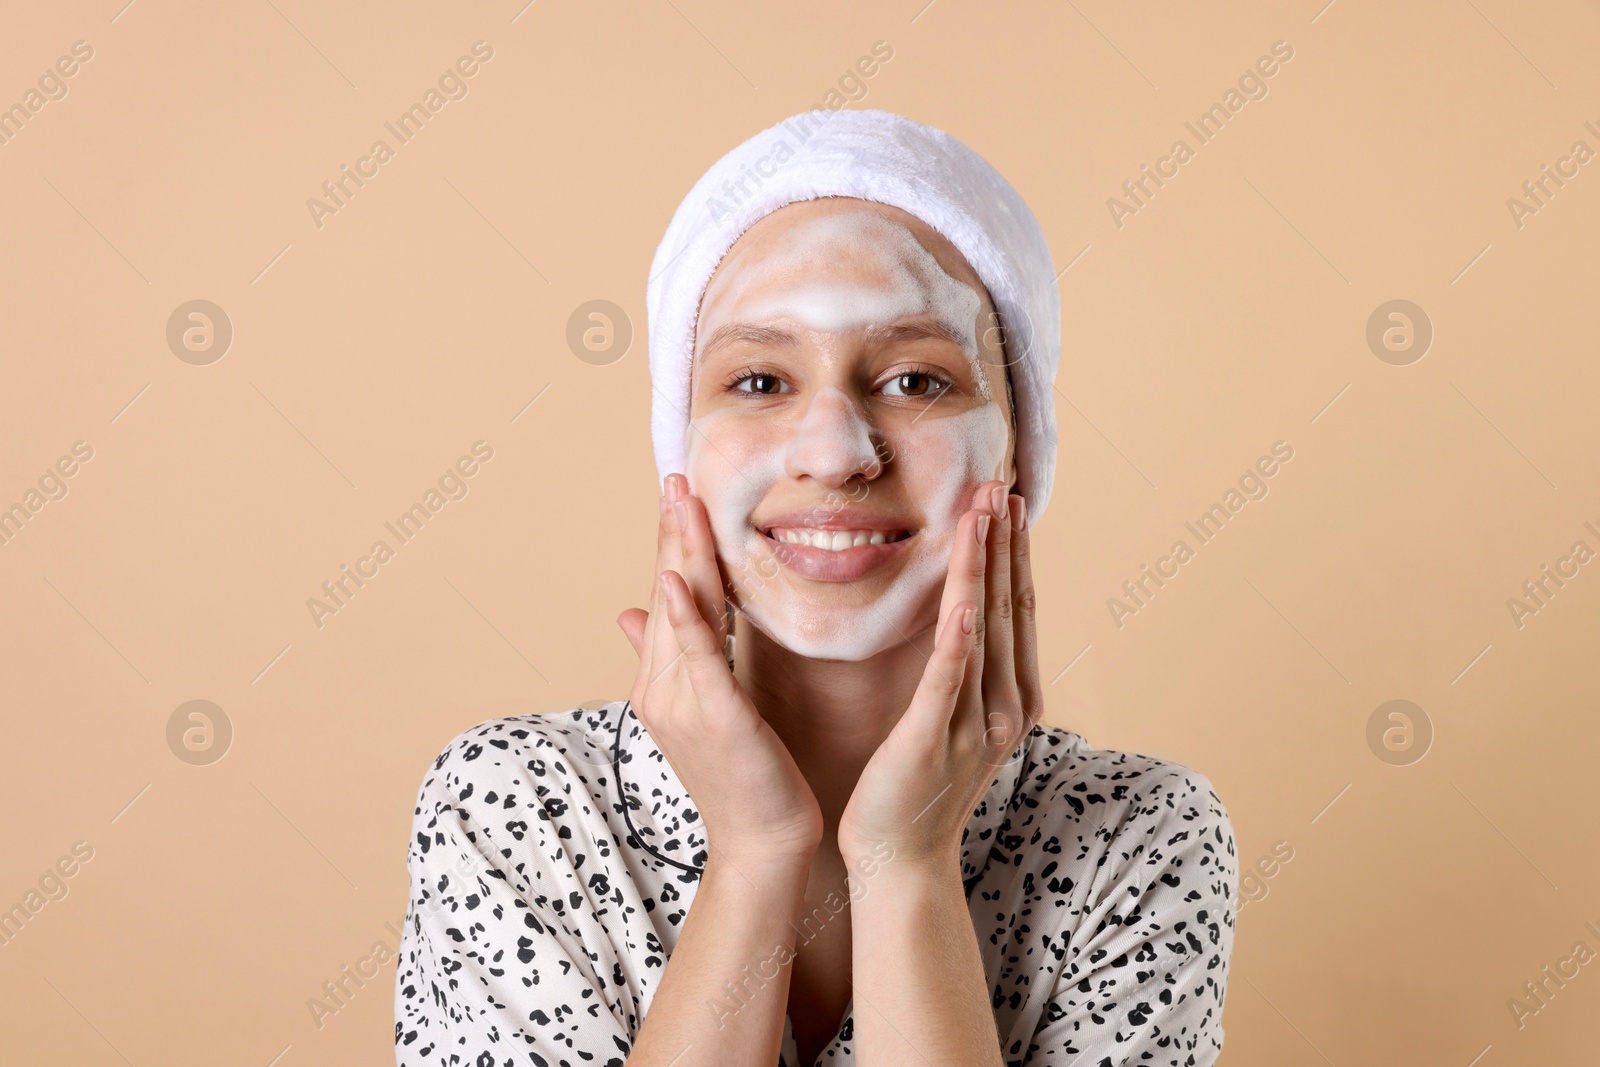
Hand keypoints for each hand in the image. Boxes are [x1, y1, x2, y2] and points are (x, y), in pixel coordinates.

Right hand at [618, 473, 823, 869]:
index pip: (667, 597)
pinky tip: (682, 578)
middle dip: (673, 533)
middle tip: (675, 476)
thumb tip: (629, 611)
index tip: (676, 493)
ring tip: (681, 502)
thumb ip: (667, 656)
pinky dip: (687, 615)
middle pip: (669, 594)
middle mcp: (659, 686)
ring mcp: (680, 702)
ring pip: (683, 613)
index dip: (671, 543)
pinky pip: (699, 656)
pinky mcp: (713, 716)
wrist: (761, 841)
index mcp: (658, 681)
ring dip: (683, 553)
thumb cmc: (743, 776)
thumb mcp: (701, 708)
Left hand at [837, 480, 1043, 867]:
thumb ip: (960, 669)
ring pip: (984, 630)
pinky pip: (948, 680)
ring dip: (984, 567)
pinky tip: (966, 600)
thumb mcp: (949, 718)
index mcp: (1011, 698)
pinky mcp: (932, 740)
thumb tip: (961, 615)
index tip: (1006, 502)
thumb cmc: (915, 788)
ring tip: (983, 513)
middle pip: (1010, 609)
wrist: (901, 863)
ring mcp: (974, 725)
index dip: (1012, 553)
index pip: (1016, 610)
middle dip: (1005, 544)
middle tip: (1000, 485)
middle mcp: (1005, 707)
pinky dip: (960, 638)